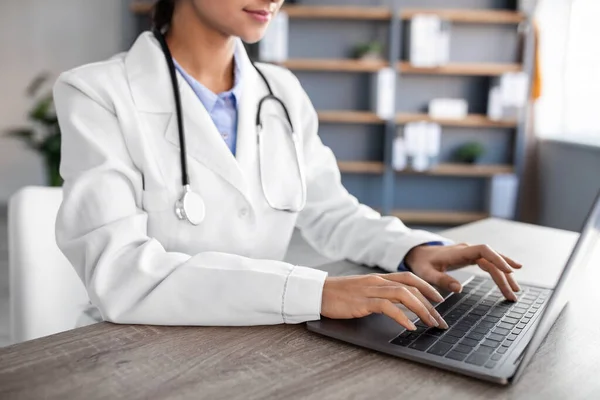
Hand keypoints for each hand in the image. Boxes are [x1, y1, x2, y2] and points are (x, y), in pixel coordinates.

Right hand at [321, 272, 448, 330]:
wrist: (318, 293)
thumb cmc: (339, 295)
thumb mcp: (363, 291)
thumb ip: (379, 295)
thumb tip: (397, 306)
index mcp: (378, 278)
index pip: (409, 278)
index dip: (427, 287)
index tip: (440, 300)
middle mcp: (377, 281)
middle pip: (411, 287)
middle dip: (430, 304)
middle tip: (440, 320)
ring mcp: (370, 290)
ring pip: (403, 295)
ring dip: (421, 310)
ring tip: (431, 323)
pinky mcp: (362, 301)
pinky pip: (387, 307)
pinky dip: (402, 316)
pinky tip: (410, 326)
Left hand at [404, 243, 522, 300]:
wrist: (417, 253)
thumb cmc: (422, 263)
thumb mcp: (427, 273)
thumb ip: (442, 280)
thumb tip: (459, 288)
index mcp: (459, 252)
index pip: (484, 250)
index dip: (498, 259)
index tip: (509, 270)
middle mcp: (467, 250)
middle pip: (492, 259)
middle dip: (504, 276)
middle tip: (513, 294)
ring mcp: (470, 252)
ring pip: (493, 261)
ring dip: (505, 274)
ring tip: (515, 290)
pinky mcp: (470, 256)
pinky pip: (489, 261)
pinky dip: (500, 268)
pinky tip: (510, 276)